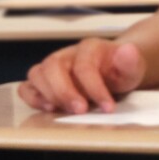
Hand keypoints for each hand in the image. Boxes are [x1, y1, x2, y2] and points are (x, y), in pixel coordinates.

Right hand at [18, 39, 145, 113]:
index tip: (108, 107)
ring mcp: (52, 68)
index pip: (84, 65)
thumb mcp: (132, 68)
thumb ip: (130, 61)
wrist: (114, 70)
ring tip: (61, 110)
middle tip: (80, 110)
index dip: (94, 87)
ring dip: (47, 94)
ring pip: (37, 74)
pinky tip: (47, 109)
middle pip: (53, 66)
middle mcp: (66, 55)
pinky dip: (32, 98)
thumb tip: (128, 51)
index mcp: (88, 48)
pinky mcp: (44, 83)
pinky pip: (27, 87)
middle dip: (64, 91)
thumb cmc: (119, 71)